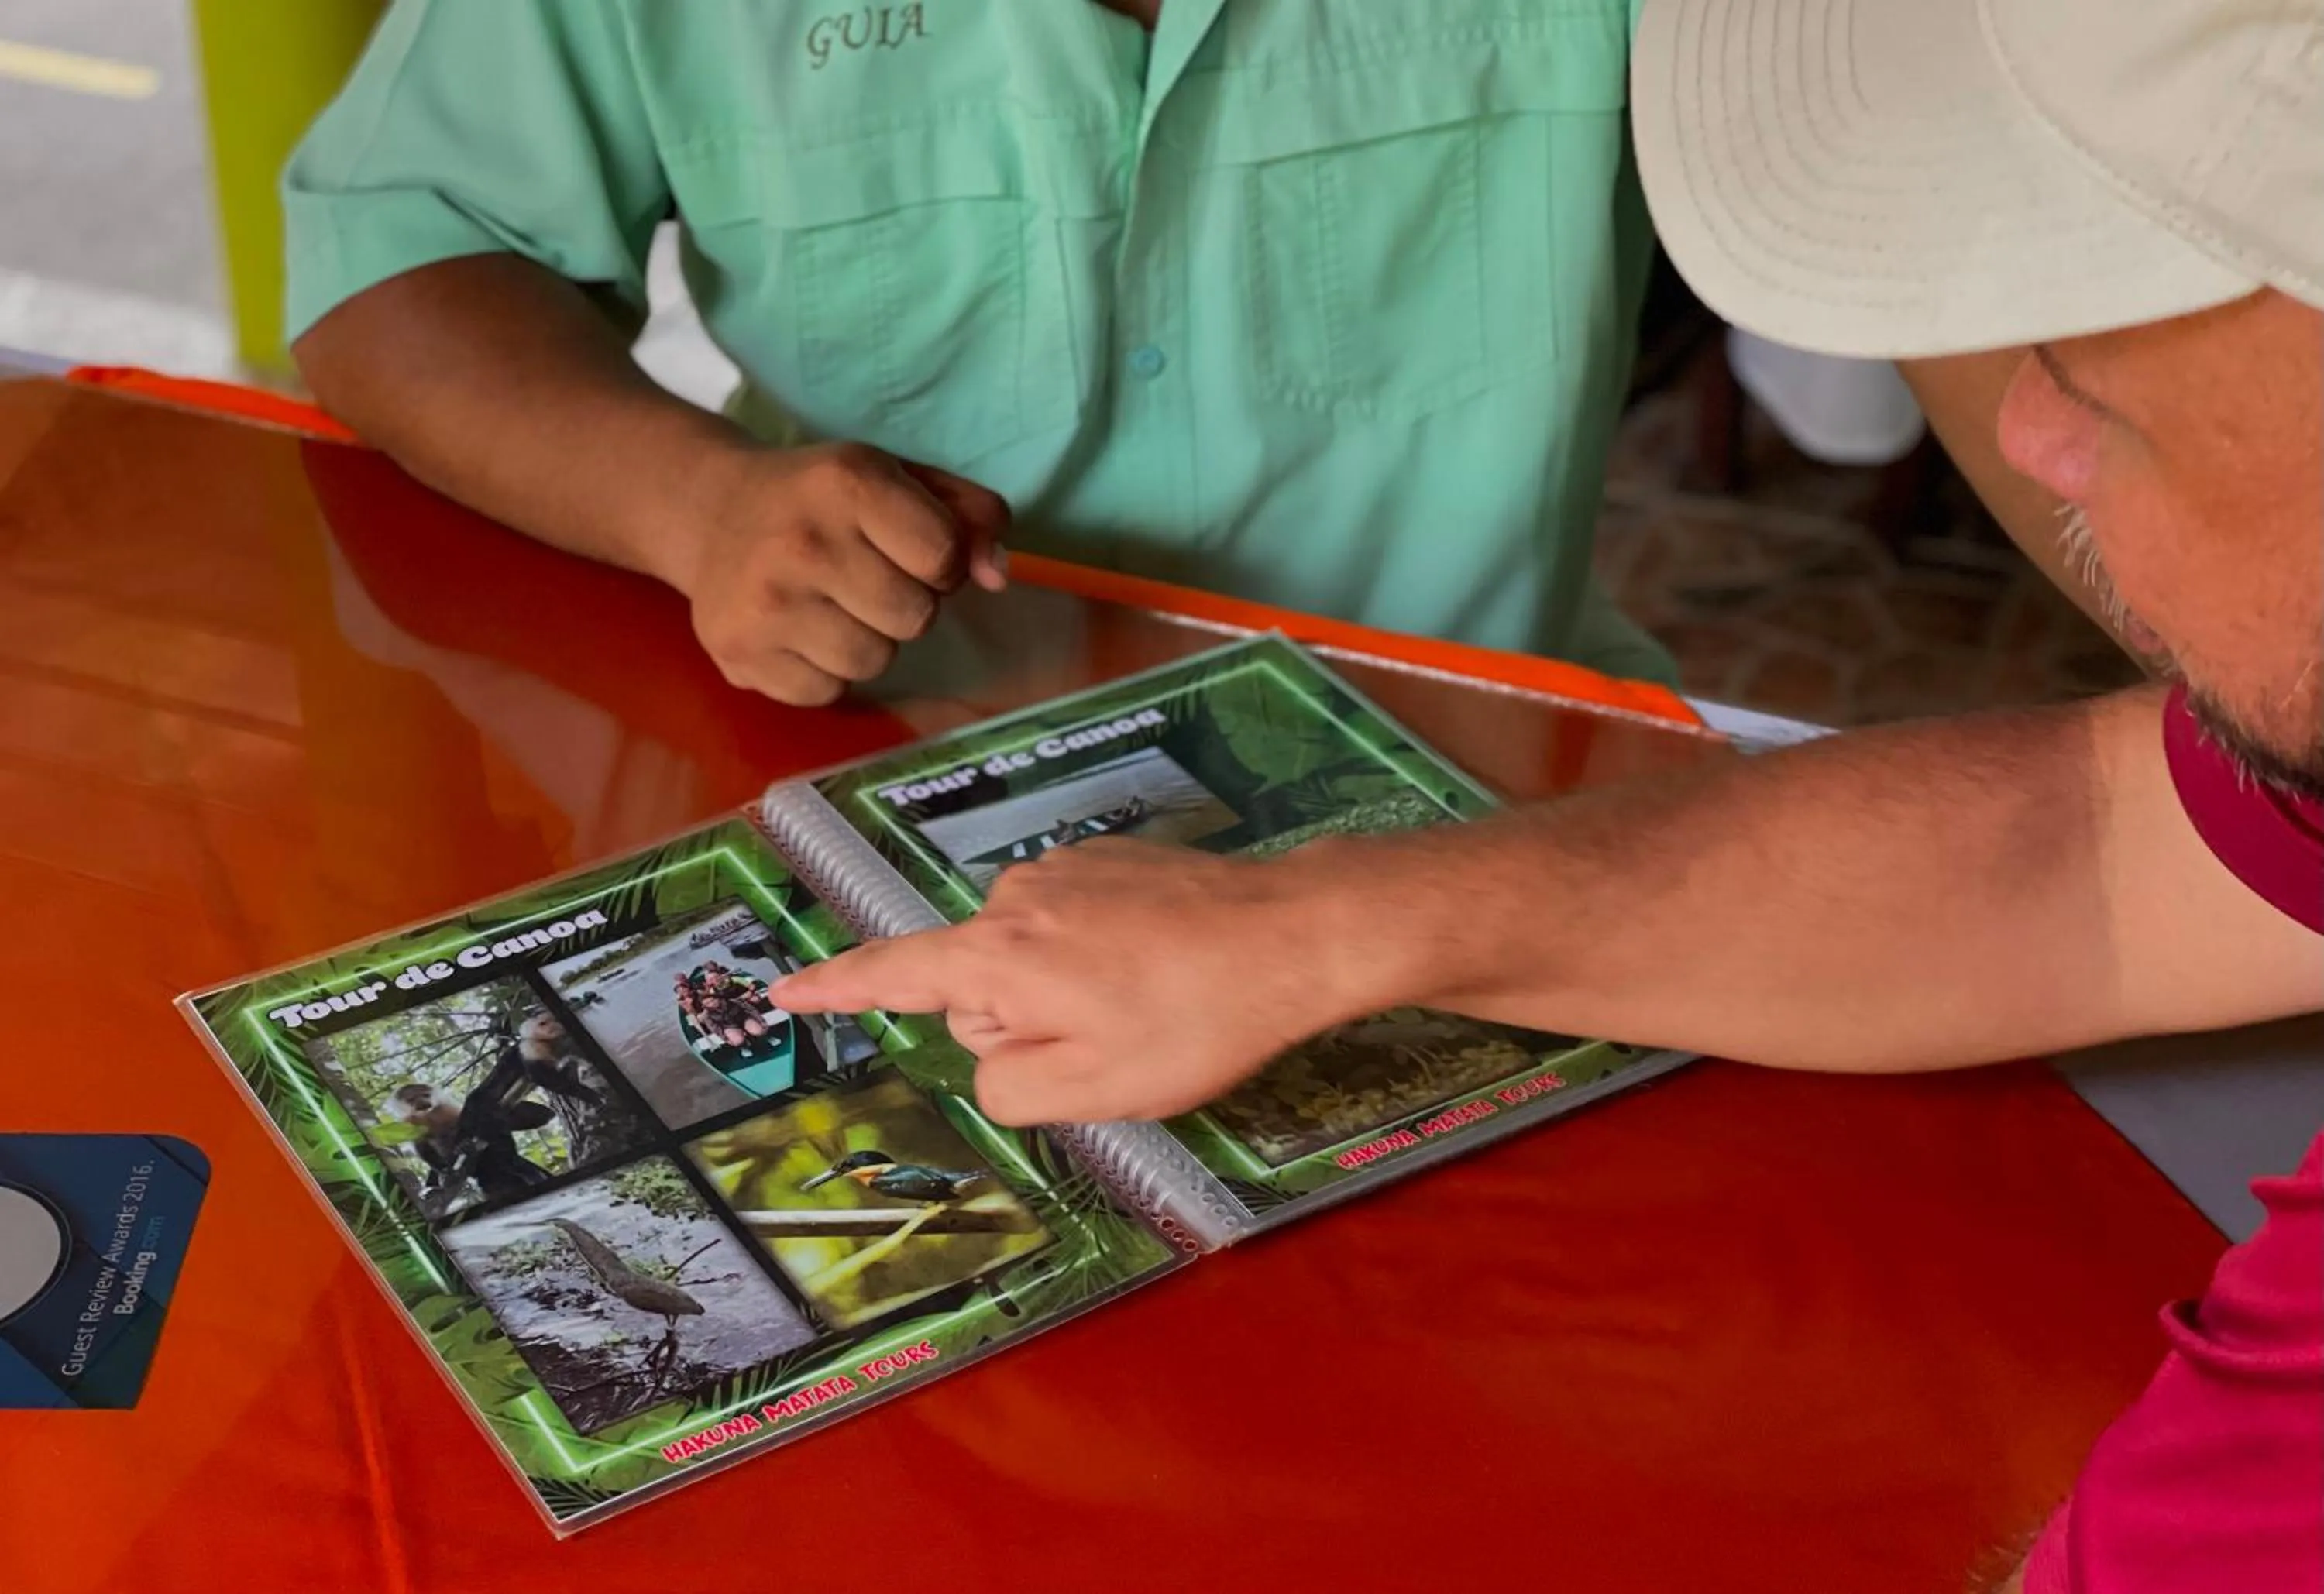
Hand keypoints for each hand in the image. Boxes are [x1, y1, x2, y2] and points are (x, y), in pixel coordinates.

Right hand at [672, 441, 1010, 704]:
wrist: (709, 512)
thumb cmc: (822, 498)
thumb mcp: (899, 480)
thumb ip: (969, 516)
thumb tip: (998, 577)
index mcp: (848, 483)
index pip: (944, 555)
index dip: (941, 562)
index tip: (909, 549)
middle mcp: (802, 542)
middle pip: (915, 618)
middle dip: (905, 603)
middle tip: (865, 578)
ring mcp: (765, 604)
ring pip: (874, 661)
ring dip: (867, 640)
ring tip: (832, 604)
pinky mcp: (739, 654)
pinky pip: (828, 692)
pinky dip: (824, 670)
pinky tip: (799, 630)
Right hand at [775, 840, 1373, 1123]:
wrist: (1293, 934)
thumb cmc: (1192, 1021)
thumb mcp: (1090, 1089)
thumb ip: (1008, 1084)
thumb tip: (994, 1054)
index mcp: (997, 956)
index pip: (894, 974)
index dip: (837, 988)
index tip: (785, 989)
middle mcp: (1016, 898)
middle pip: (980, 985)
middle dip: (1024, 1023)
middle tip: (1112, 1043)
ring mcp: (1068, 869)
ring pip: (1033, 958)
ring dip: (1071, 993)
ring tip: (1151, 1006)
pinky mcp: (1115, 857)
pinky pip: (1078, 926)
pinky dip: (1104, 958)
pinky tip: (1165, 971)